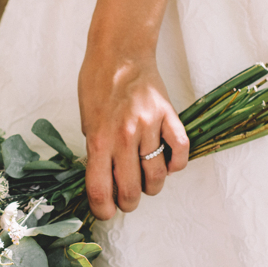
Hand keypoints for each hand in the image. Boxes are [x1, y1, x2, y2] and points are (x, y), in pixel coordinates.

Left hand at [78, 51, 188, 219]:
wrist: (120, 53)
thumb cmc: (98, 86)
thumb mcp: (86, 121)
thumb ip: (96, 150)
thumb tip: (103, 179)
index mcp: (98, 140)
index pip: (100, 188)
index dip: (102, 209)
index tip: (105, 213)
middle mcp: (124, 137)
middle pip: (131, 190)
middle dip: (128, 203)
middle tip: (127, 200)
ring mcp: (149, 127)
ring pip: (157, 176)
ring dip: (152, 186)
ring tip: (146, 182)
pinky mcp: (169, 116)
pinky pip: (180, 151)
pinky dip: (176, 164)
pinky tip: (168, 163)